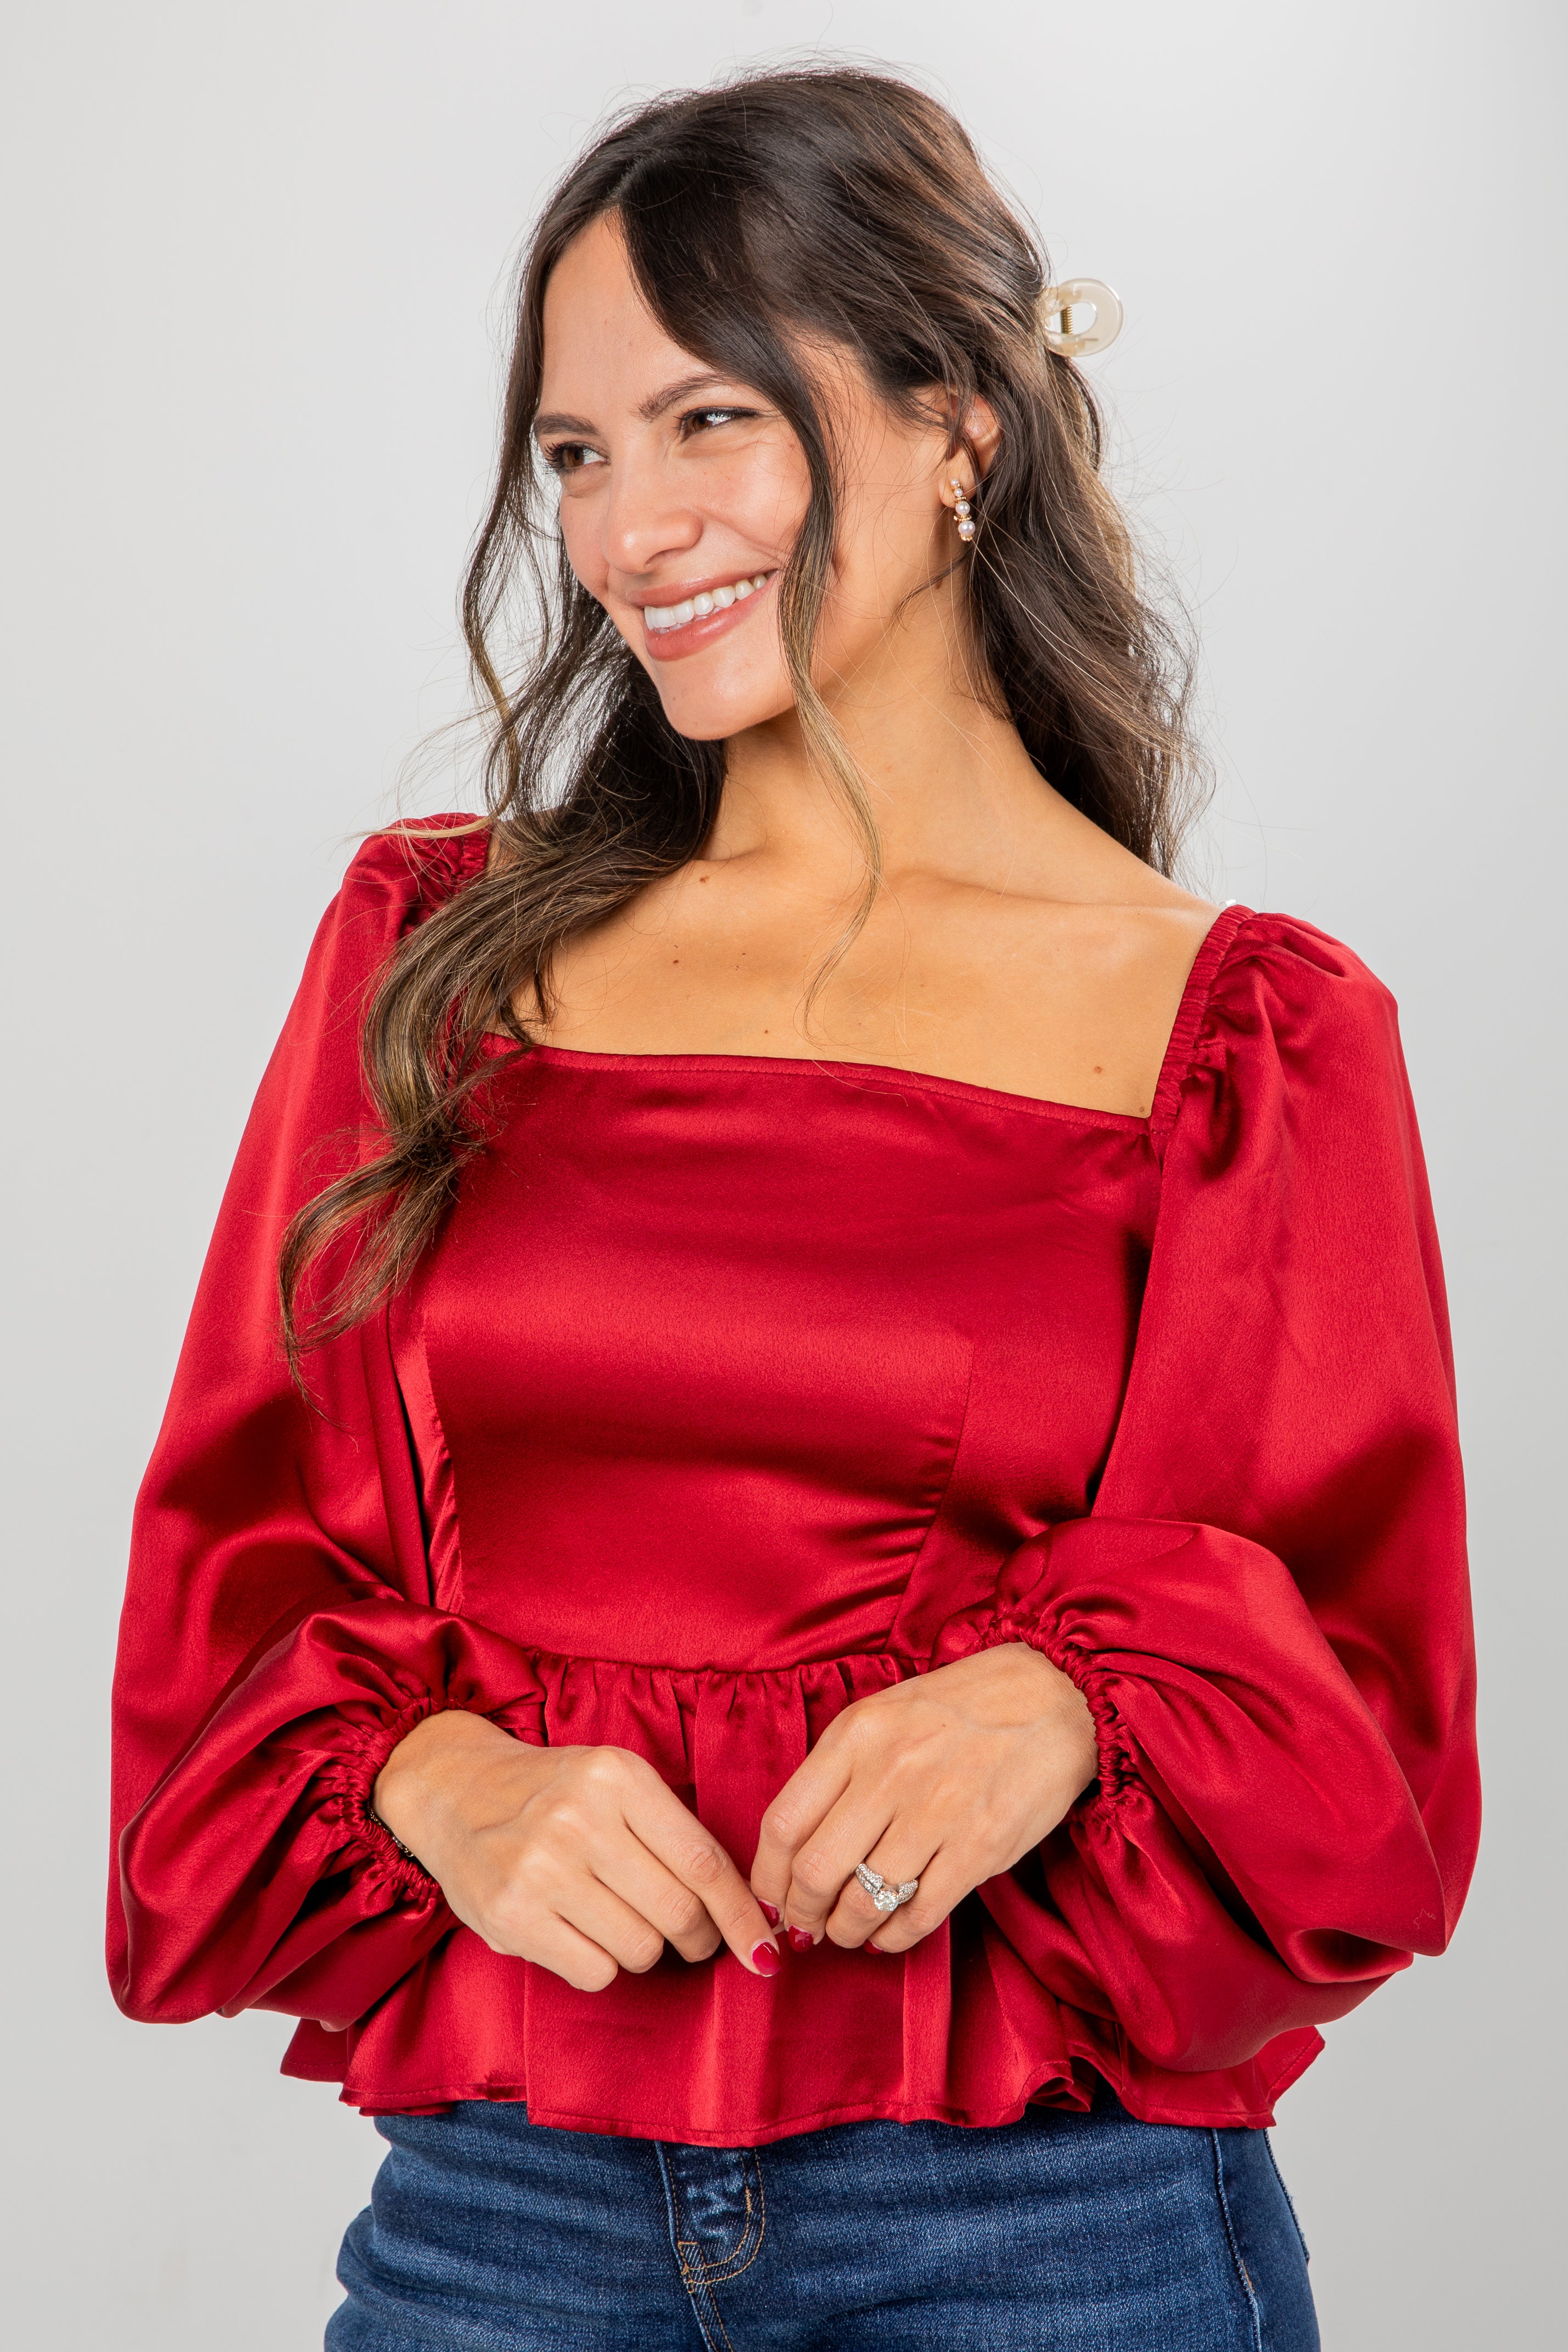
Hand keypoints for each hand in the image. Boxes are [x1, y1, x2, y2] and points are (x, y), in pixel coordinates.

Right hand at [372, 1710, 779, 1990]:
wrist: (455, 1790)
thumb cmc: (553, 1792)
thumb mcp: (616, 1782)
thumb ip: (674, 1833)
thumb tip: (748, 1910)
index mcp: (618, 1776)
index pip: (702, 1861)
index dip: (742, 1914)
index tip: (765, 1947)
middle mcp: (580, 1819)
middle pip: (678, 1912)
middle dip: (699, 1937)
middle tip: (693, 1937)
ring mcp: (541, 1869)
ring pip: (640, 1948)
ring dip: (644, 1947)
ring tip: (619, 1919)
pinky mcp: (511, 1917)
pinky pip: (595, 1971)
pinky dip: (600, 1963)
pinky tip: (580, 1932)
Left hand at [750, 1643, 1098, 1954]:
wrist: (1053, 1696)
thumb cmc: (961, 1707)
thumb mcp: (885, 1714)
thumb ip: (840, 1770)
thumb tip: (799, 1844)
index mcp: (856, 1735)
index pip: (784, 1822)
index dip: (767, 1877)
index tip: (770, 1898)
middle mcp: (889, 1773)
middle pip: (814, 1871)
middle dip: (802, 1913)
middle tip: (805, 1927)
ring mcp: (936, 1811)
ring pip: (864, 1901)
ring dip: (847, 1930)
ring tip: (848, 1932)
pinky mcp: (980, 1847)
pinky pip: (919, 1914)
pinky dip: (894, 1937)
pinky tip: (888, 1935)